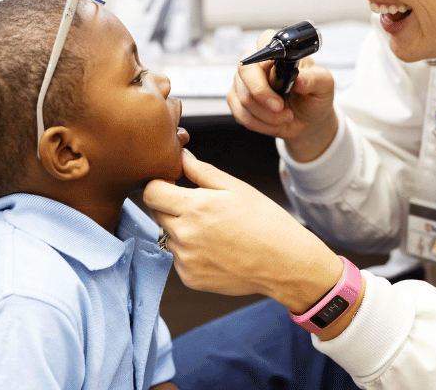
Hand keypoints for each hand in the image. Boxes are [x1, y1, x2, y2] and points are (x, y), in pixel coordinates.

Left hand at [143, 149, 342, 312]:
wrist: (284, 262)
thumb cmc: (265, 221)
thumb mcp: (236, 188)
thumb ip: (202, 171)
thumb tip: (181, 156)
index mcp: (194, 207)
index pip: (151, 192)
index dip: (161, 184)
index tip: (174, 185)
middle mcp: (184, 235)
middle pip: (156, 213)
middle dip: (171, 206)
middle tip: (201, 208)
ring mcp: (185, 259)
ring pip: (168, 236)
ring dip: (181, 230)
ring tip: (214, 231)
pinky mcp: (190, 278)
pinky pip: (179, 259)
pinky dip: (191, 252)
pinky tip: (217, 249)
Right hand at [226, 29, 337, 161]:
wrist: (308, 121)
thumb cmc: (314, 98)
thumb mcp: (325, 87)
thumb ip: (316, 79)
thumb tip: (300, 78)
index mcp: (280, 52)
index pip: (264, 41)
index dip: (266, 55)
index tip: (278, 76)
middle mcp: (259, 63)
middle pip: (245, 69)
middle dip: (262, 93)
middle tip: (280, 107)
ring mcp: (244, 81)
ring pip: (243, 96)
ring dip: (266, 114)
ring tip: (285, 116)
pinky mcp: (238, 99)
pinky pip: (240, 113)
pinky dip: (260, 123)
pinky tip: (274, 122)